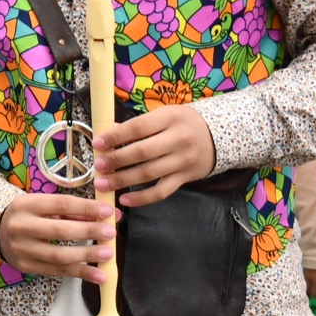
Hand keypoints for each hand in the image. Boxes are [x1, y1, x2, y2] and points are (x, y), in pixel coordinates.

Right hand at [0, 193, 116, 281]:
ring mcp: (22, 249)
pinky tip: (99, 275)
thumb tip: (109, 215)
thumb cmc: (29, 215)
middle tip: (111, 233)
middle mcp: (21, 226)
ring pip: (59, 255)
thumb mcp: (45, 206)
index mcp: (26, 205)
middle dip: (89, 231)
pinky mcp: (26, 266)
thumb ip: (75, 212)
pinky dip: (81, 273)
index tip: (108, 211)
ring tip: (108, 254)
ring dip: (87, 255)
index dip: (86, 207)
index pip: (60, 204)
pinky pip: (57, 271)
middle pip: (60, 230)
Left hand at [92, 106, 214, 205]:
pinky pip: (162, 191)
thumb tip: (108, 133)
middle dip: (117, 160)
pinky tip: (125, 200)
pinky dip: (142, 198)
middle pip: (143, 152)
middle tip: (98, 166)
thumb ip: (138, 125)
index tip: (98, 144)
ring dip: (123, 180)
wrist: (218, 136)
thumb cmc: (182, 123)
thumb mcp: (163, 115)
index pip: (138, 128)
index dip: (116, 136)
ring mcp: (183, 160)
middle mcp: (179, 139)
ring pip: (150, 173)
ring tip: (103, 184)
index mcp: (170, 117)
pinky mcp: (186, 178)